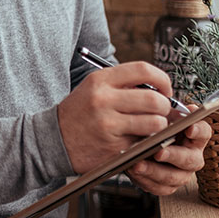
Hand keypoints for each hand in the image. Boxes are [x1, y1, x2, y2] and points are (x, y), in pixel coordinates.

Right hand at [57, 61, 175, 173]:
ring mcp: (109, 125)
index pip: (143, 70)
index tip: (165, 89)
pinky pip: (145, 142)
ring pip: (155, 123)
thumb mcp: (94, 88)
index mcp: (100, 80)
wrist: (53, 140)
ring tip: (152, 126)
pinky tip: (139, 139)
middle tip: (161, 111)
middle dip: (165, 106)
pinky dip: (148, 142)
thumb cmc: (80, 112)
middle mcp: (104, 100)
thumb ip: (124, 84)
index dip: (162, 79)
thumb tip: (161, 88)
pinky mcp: (114, 147)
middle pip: (154, 99)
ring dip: (160, 126)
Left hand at [126, 106, 210, 195]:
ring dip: (155, 171)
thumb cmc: (149, 126)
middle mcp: (192, 155)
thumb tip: (164, 102)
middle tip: (158, 151)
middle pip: (191, 159)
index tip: (188, 128)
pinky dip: (146, 180)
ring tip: (137, 164)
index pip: (204, 132)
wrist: (134, 143)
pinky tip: (134, 171)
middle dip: (174, 155)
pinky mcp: (167, 186)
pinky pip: (159, 188)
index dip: (198, 130)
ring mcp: (181, 173)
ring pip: (174, 177)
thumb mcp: (155, 114)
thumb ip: (163, 110)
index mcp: (194, 136)